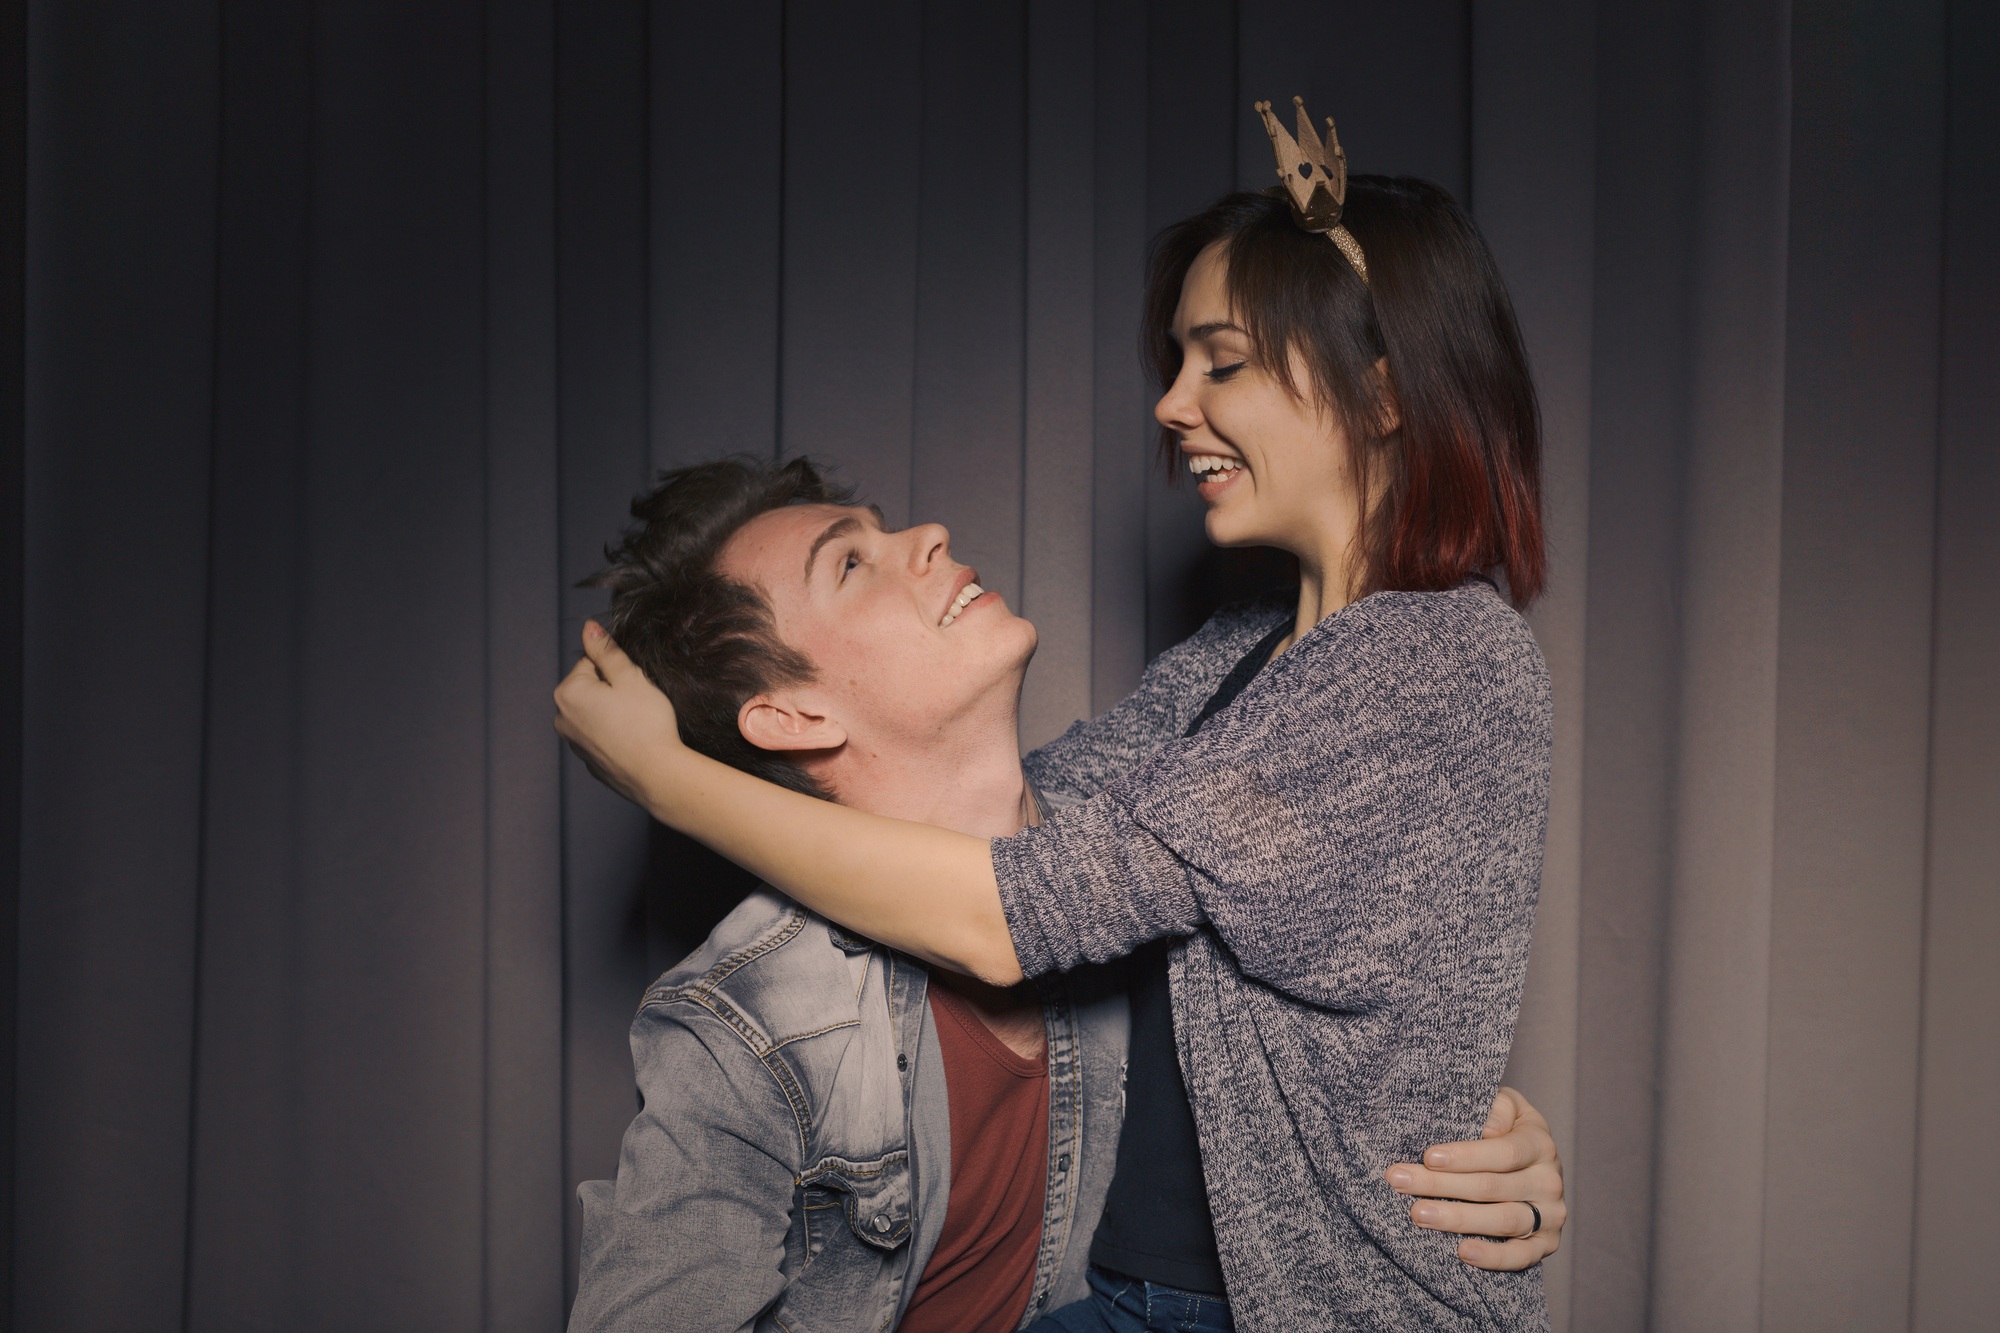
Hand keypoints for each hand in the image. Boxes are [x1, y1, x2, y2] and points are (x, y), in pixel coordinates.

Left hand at [553, 622, 684, 808]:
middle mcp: (561, 718)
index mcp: (567, 692)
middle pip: (590, 689)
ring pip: (595, 713)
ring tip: (637, 723)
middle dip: (612, 691)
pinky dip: (614, 734)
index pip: (591, 663)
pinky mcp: (588, 761)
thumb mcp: (629, 677)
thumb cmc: (645, 723)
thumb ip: (606, 650)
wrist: (656, 774)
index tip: (633, 686)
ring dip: (613, 712)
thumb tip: (588, 627)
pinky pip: (601, 736)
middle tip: (637, 703)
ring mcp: (573, 743)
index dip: (617, 671)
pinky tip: (634, 740)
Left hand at [1383, 1086, 1565, 1270]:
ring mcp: (1550, 1215)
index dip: (1466, 1156)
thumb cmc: (1505, 1129)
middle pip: (1493, 1187)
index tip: (1428, 1157)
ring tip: (1419, 1215)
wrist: (1530, 1164)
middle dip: (1441, 1185)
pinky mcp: (1545, 1244)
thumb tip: (1488, 1128)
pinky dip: (1493, 1257)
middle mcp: (1549, 1181)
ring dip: (1458, 1219)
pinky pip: (1521, 1256)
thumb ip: (1496, 1107)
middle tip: (1400, 1182)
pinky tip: (1462, 1251)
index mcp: (1539, 1144)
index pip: (1504, 1153)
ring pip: (1503, 1221)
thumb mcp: (1506, 1106)